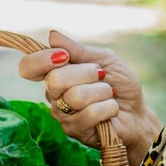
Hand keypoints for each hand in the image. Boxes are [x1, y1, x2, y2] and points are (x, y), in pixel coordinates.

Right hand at [18, 30, 160, 165]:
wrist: (138, 113)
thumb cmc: (120, 85)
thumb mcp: (104, 59)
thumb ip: (79, 50)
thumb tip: (52, 35)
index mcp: (56, 73)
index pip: (28, 67)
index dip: (42, 59)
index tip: (64, 56)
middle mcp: (53, 95)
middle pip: (55, 79)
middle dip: (87, 73)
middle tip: (102, 77)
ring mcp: (61, 115)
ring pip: (75, 96)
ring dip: (102, 92)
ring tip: (109, 95)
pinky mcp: (74, 131)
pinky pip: (90, 113)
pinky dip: (108, 107)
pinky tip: (111, 110)